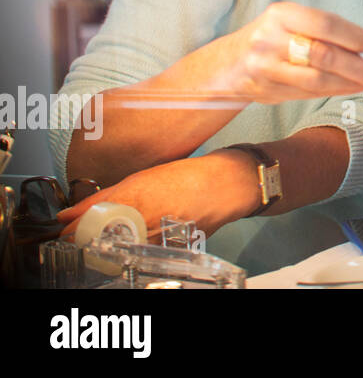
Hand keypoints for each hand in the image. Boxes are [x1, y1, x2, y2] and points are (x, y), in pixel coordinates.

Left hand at [55, 151, 263, 240]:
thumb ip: (101, 198)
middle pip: (95, 244)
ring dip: (109, 245)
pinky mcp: (166, 249)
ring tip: (117, 233)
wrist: (225, 186)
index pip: (82, 228)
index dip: (71, 232)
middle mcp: (139, 222)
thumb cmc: (187, 177)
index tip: (68, 230)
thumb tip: (67, 214)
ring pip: (115, 251)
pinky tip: (139, 238)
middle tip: (87, 233)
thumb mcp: (140, 179)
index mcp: (129, 201)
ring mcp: (153, 239)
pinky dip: (132, 249)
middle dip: (87, 240)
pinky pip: (138, 254)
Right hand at [207, 2, 362, 101]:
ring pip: (318, 79)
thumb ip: (322, 30)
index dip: (354, 36)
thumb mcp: (289, 23)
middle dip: (359, 66)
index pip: (325, 24)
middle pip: (324, 55)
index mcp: (280, 15)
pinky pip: (310, 94)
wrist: (227, 64)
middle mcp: (270, 40)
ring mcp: (266, 68)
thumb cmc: (269, 39)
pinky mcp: (268, 91)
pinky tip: (352, 88)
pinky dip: (336, 91)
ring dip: (351, 83)